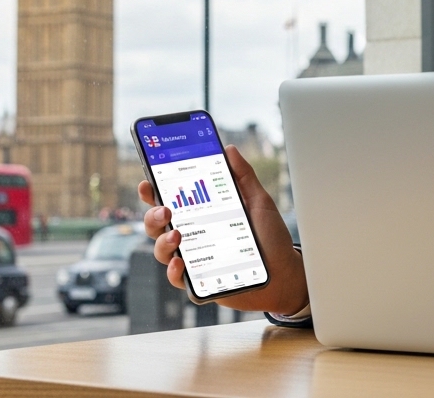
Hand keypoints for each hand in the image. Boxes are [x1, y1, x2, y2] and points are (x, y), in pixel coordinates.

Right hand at [140, 145, 308, 315]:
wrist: (286, 274)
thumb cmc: (271, 238)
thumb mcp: (259, 202)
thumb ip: (243, 177)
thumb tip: (229, 150)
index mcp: (201, 214)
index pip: (170, 200)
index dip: (153, 192)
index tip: (147, 183)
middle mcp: (193, 236)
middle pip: (158, 225)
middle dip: (152, 216)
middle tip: (165, 210)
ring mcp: (194, 259)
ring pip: (162, 250)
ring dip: (162, 242)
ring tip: (177, 235)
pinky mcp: (200, 283)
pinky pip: (177, 278)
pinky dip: (174, 271)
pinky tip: (180, 263)